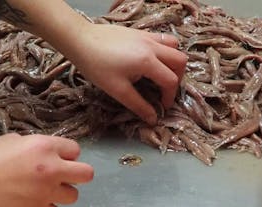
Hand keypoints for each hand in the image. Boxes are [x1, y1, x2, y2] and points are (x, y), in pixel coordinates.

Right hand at [0, 133, 93, 206]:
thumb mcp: (11, 141)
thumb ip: (33, 146)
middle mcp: (52, 169)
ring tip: (41, 193)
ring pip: (72, 196)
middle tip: (63, 178)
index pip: (75, 150)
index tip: (57, 160)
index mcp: (45, 146)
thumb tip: (42, 153)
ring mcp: (47, 193)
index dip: (66, 156)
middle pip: (86, 174)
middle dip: (77, 175)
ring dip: (60, 194)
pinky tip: (31, 205)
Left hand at [67, 23, 186, 124]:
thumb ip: (138, 105)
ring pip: (174, 46)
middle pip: (180, 61)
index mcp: (147, 62)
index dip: (169, 97)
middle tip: (164, 91)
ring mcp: (147, 37)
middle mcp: (152, 47)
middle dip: (177, 78)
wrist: (81, 41)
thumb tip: (153, 119)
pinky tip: (150, 60)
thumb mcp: (117, 90)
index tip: (162, 107)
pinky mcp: (140, 32)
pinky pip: (161, 39)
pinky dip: (164, 50)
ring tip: (161, 74)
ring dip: (173, 61)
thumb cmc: (96, 66)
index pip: (170, 81)